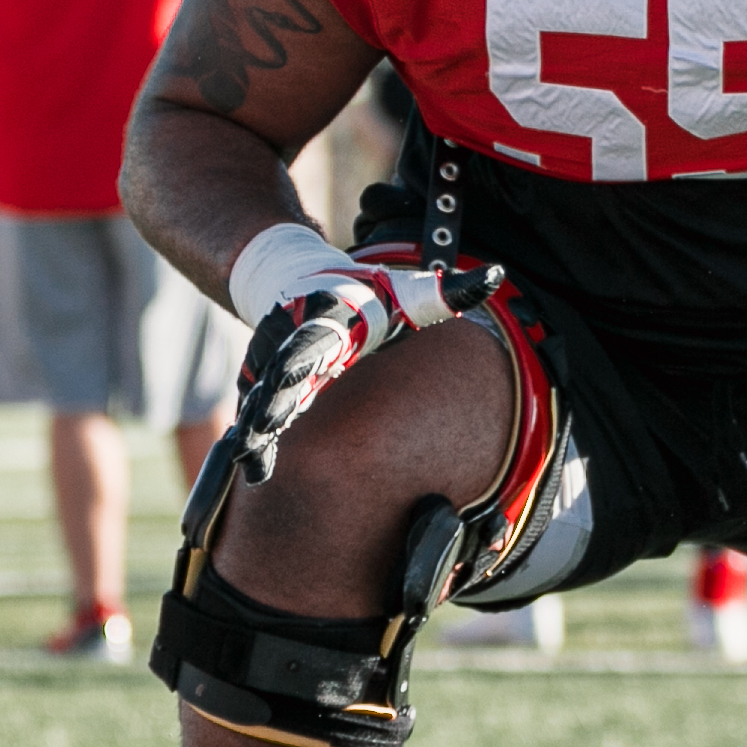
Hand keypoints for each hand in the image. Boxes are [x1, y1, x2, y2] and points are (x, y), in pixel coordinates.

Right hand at [221, 256, 488, 484]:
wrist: (307, 282)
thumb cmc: (370, 297)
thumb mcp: (409, 292)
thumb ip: (449, 292)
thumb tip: (496, 276)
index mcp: (328, 319)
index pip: (312, 338)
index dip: (299, 357)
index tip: (294, 379)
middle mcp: (293, 340)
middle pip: (277, 373)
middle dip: (267, 404)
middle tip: (258, 434)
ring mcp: (274, 362)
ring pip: (259, 396)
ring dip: (253, 429)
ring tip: (249, 464)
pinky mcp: (265, 381)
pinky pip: (255, 410)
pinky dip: (253, 438)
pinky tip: (250, 470)